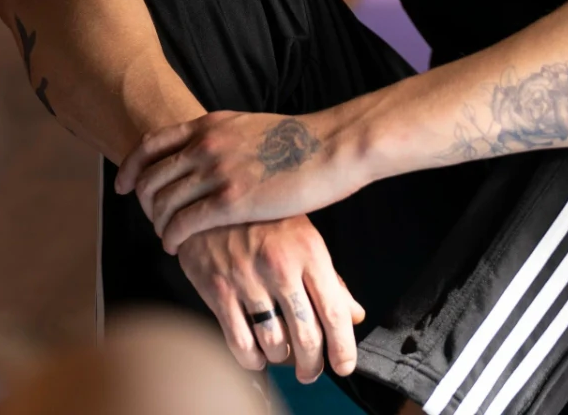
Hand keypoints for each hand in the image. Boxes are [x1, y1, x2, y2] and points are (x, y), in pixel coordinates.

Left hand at [115, 109, 362, 251]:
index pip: (152, 144)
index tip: (124, 185)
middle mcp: (206, 144)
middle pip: (151, 177)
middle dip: (143, 203)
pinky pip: (184, 222)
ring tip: (166, 236)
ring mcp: (216, 171)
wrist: (333, 147)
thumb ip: (227, 138)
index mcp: (211, 124)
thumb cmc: (304, 142)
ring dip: (158, 223)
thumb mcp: (253, 127)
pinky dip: (172, 237)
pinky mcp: (231, 200)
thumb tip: (214, 153)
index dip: (131, 167)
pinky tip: (175, 247)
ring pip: (163, 202)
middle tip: (150, 220)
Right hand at [176, 216, 366, 383]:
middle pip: (307, 335)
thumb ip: (331, 278)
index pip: (335, 311)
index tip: (344, 365)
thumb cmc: (265, 217)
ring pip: (274, 343)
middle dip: (313, 365)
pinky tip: (257, 355)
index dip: (343, 347)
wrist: (213, 195)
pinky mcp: (218, 289)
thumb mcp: (305, 237)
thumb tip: (354, 314)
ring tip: (284, 357)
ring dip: (282, 360)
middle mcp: (281, 267)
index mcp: (310, 252)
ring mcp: (248, 279)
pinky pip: (239, 342)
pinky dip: (251, 358)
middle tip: (312, 372)